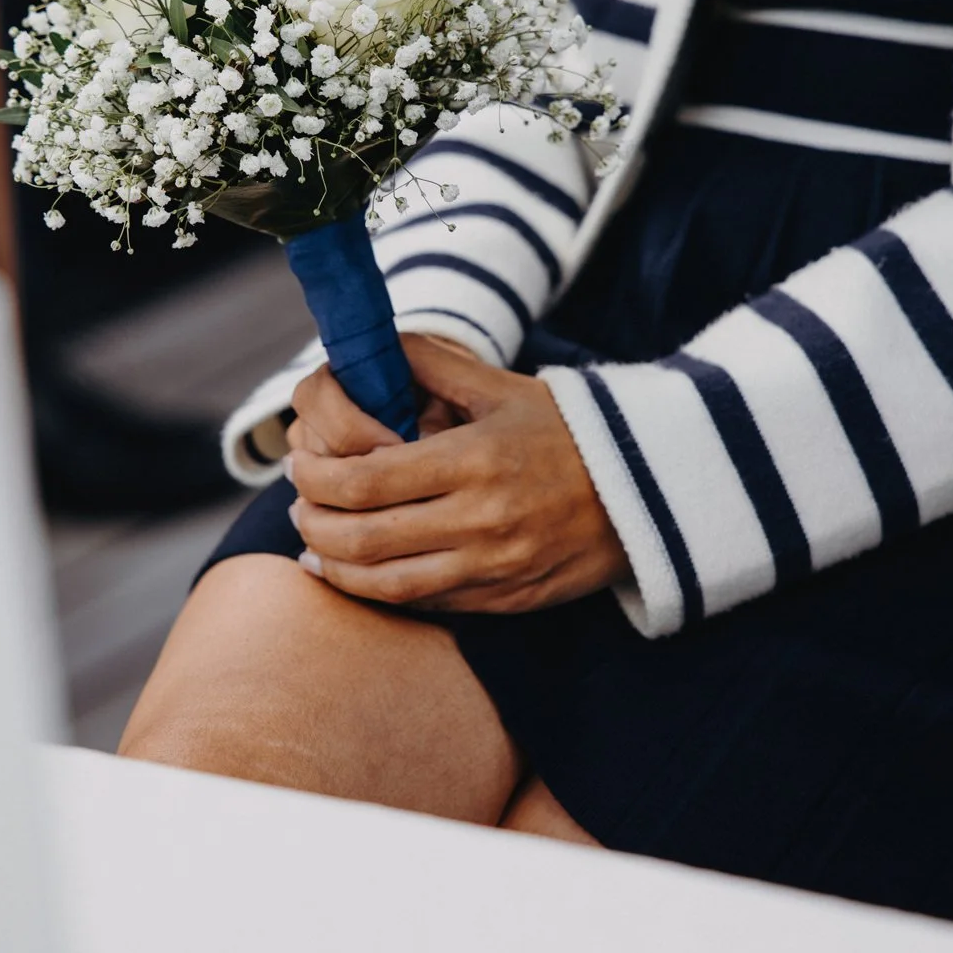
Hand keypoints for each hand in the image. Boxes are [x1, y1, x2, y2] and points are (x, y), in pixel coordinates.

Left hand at [286, 336, 629, 613]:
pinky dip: (379, 592)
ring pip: (386, 585)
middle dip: (313, 522)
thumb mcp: (505, 386)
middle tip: (298, 504)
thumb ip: (432, 363)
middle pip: (363, 538)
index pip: (363, 480)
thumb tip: (368, 348)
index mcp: (475, 461)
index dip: (315, 476)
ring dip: (336, 566)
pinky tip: (358, 573)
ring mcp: (494, 569)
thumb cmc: (575, 430)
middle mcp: (481, 522)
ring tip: (314, 544)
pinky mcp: (506, 601)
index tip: (300, 464)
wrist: (654, 492)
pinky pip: (426, 604)